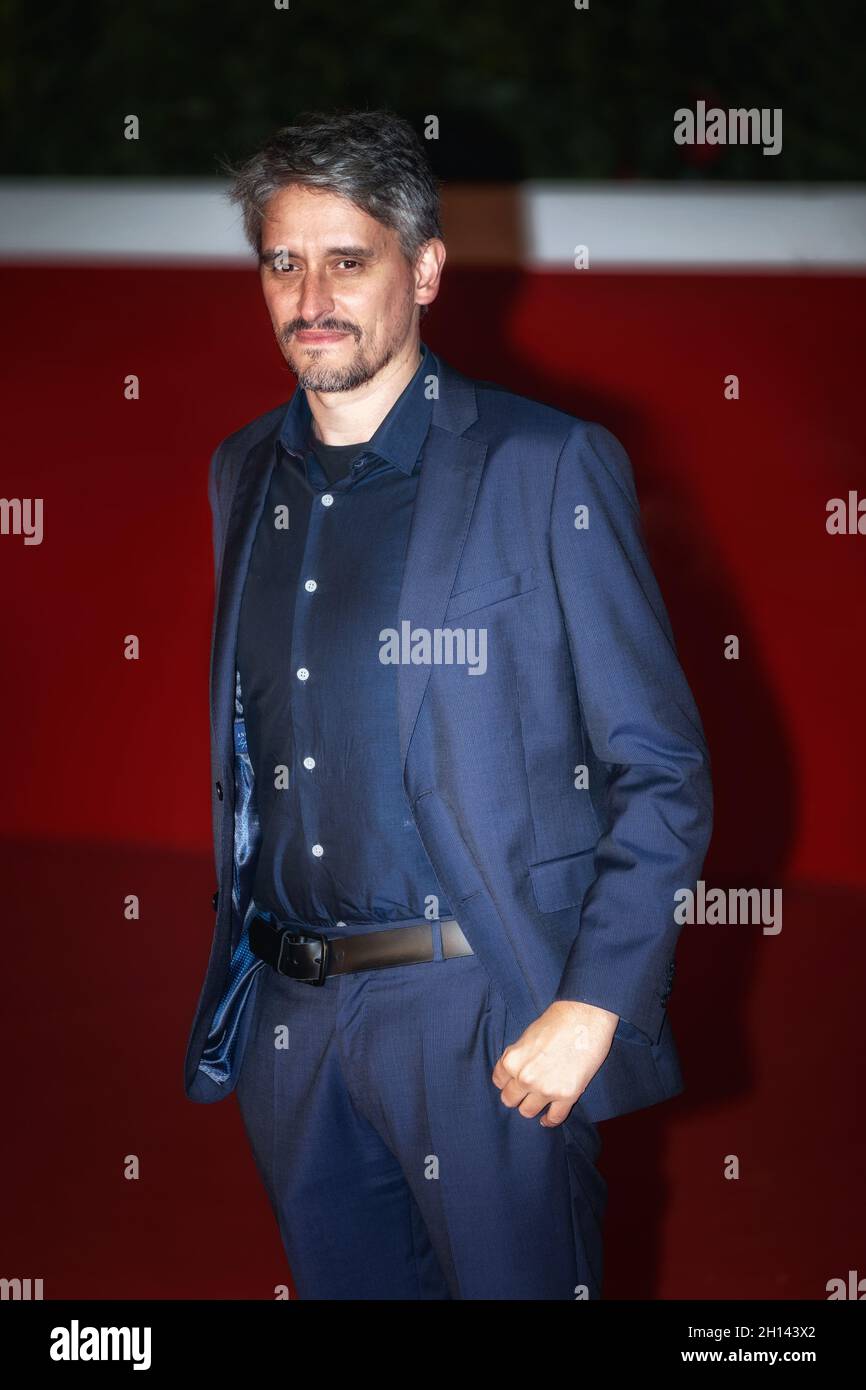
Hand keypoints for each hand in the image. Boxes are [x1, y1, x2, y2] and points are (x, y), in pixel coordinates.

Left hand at [491, 1000, 618, 1126]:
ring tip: (537, 1102)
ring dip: (531, 1107)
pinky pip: (554, 1118)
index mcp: (512, 1061)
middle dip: (516, 1096)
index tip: (512, 1082)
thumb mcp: (526, 1037)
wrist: (585, 1017)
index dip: (506, 1082)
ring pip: (528, 1112)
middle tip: (524, 1093)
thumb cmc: (556, 1021)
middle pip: (510, 1100)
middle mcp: (525, 1078)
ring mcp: (546, 1089)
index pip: (498, 1082)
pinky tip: (548, 1118)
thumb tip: (515, 1072)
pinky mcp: (567, 1096)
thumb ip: (518, 1057)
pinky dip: (550, 1120)